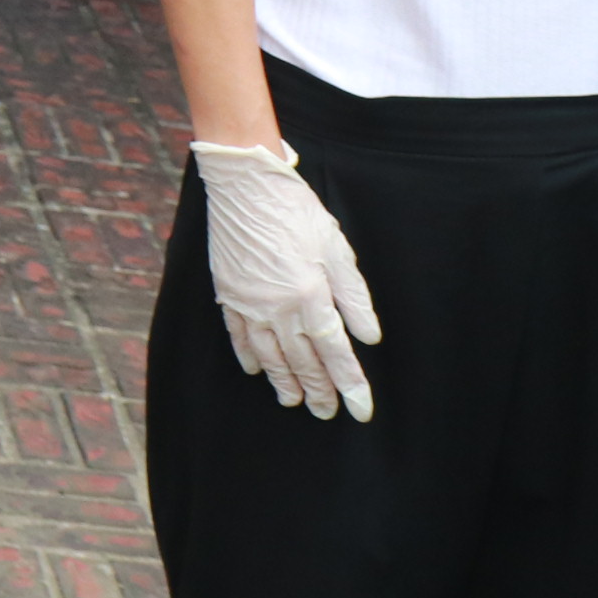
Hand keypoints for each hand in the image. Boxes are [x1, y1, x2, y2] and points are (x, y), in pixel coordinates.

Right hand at [194, 140, 379, 420]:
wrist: (244, 185)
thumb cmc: (295, 211)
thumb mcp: (336, 248)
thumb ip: (354, 296)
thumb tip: (368, 337)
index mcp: (310, 295)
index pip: (336, 352)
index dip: (351, 383)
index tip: (361, 409)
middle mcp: (279, 307)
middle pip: (303, 360)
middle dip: (319, 390)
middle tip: (328, 412)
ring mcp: (249, 302)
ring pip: (270, 354)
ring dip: (284, 381)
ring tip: (293, 402)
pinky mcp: (229, 292)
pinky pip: (239, 334)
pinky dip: (248, 356)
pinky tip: (256, 370)